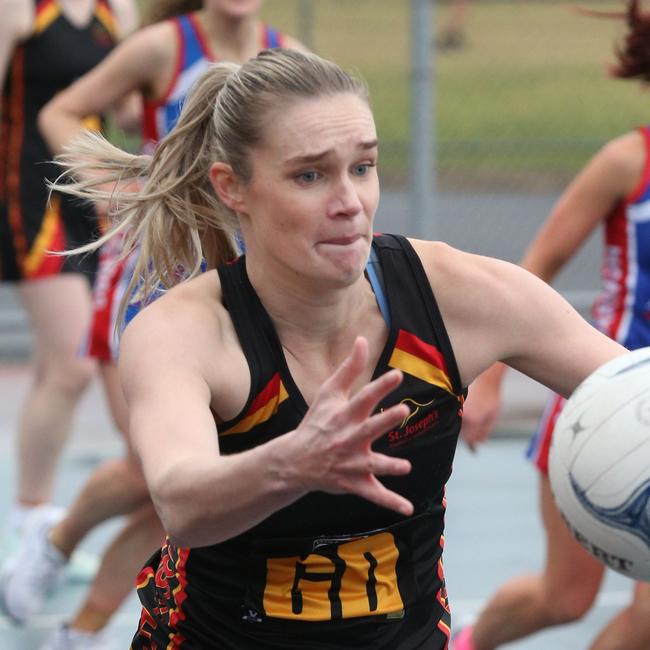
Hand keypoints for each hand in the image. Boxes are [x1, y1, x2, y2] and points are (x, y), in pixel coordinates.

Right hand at [288, 337, 413, 515]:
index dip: (380, 387)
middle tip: (403, 411)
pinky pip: (373, 494)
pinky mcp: (353, 482)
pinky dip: (390, 502)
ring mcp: (351, 462)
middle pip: (369, 428)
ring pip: (372, 465)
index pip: (364, 398)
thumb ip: (349, 368)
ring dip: (388, 466)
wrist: (295, 461)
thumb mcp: (329, 393)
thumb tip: (361, 339)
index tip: (397, 376)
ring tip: (403, 466)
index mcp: (344, 415)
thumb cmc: (316, 423)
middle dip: (385, 420)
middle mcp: (348, 438)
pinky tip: (407, 509)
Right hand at [461, 370, 501, 451]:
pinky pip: (454, 417)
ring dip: (463, 430)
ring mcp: (457, 409)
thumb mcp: (493, 417)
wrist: (485, 379)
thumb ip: (485, 431)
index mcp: (473, 420)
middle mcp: (462, 415)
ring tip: (472, 429)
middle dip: (467, 438)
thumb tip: (480, 442)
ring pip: (456, 425)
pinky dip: (459, 421)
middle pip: (461, 433)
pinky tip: (467, 419)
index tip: (473, 451)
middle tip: (473, 443)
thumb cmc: (491, 397)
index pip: (468, 439)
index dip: (471, 446)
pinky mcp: (454, 404)